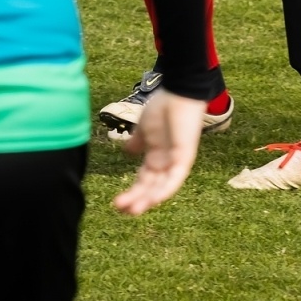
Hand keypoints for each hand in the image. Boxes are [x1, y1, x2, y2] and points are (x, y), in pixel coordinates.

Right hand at [113, 90, 204, 215]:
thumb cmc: (163, 106)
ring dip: (148, 199)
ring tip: (133, 211)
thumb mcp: (144, 128)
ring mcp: (176, 160)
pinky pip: (175, 178)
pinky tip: (152, 200)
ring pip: (162, 187)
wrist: (177, 90)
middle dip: (136, 199)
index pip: (143, 180)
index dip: (132, 192)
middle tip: (120, 210)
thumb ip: (137, 142)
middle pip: (151, 187)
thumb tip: (127, 151)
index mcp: (156, 157)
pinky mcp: (185, 156)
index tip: (116, 203)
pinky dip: (165, 189)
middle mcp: (166, 162)